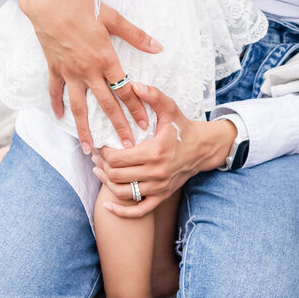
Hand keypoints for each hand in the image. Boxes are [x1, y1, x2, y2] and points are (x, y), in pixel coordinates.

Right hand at [9, 0, 162, 150]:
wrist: (47, 4)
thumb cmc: (81, 7)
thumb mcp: (112, 17)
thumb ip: (135, 35)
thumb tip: (157, 47)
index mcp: (105, 59)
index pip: (125, 90)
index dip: (136, 108)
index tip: (144, 125)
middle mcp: (87, 71)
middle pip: (105, 104)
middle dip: (117, 126)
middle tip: (125, 147)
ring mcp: (69, 72)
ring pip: (79, 106)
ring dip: (84, 128)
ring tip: (89, 147)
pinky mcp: (54, 68)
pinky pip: (55, 91)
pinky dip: (57, 104)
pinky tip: (60, 117)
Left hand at [93, 87, 236, 217]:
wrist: (203, 148)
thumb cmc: (183, 127)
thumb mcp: (170, 108)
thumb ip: (153, 96)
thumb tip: (133, 85)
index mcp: (156, 152)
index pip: (119, 158)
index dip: (104, 153)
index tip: (99, 145)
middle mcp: (157, 172)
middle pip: (117, 176)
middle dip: (102, 166)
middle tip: (95, 156)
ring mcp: (159, 187)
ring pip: (124, 193)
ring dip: (107, 183)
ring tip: (99, 171)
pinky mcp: (162, 196)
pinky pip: (139, 211)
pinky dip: (121, 212)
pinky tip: (107, 206)